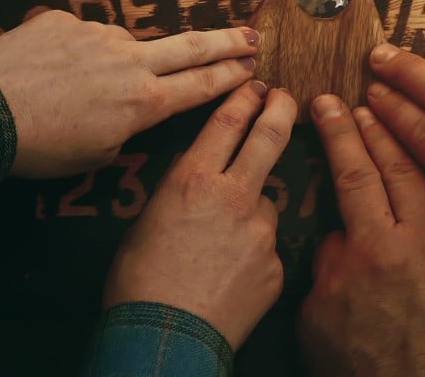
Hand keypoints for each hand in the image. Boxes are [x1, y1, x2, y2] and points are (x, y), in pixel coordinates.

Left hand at [0, 10, 258, 177]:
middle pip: (192, 47)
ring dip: (118, 61)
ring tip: (81, 87)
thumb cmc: (41, 148)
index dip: (231, 75)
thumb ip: (124, 127)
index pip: (202, 84)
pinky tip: (48, 74)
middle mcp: (131, 61)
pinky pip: (80, 36)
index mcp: (144, 101)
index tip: (253, 66)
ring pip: (125, 45)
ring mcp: (98, 35)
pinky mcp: (65, 20)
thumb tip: (127, 108)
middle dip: (227, 42)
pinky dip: (74, 54)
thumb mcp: (96, 156)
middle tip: (252, 35)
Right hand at [104, 82, 295, 349]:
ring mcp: (261, 230)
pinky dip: (255, 251)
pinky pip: (269, 246)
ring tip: (223, 242)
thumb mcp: (147, 221)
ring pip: (265, 202)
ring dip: (253, 208)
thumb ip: (181, 192)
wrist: (164, 339)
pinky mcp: (277, 263)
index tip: (256, 84)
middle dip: (281, 109)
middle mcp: (234, 195)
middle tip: (287, 97)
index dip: (244, 97)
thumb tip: (196, 179)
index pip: (227, 121)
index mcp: (193, 179)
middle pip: (269, 137)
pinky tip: (232, 273)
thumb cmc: (138, 283)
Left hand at [299, 95, 424, 376]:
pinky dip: (338, 282)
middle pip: (355, 176)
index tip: (366, 105)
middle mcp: (381, 251)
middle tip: (324, 103)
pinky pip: (324, 280)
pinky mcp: (312, 311)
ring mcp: (340, 281)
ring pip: (337, 232)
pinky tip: (360, 307)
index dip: (382, 132)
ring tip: (371, 256)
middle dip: (339, 133)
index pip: (401, 168)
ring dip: (346, 228)